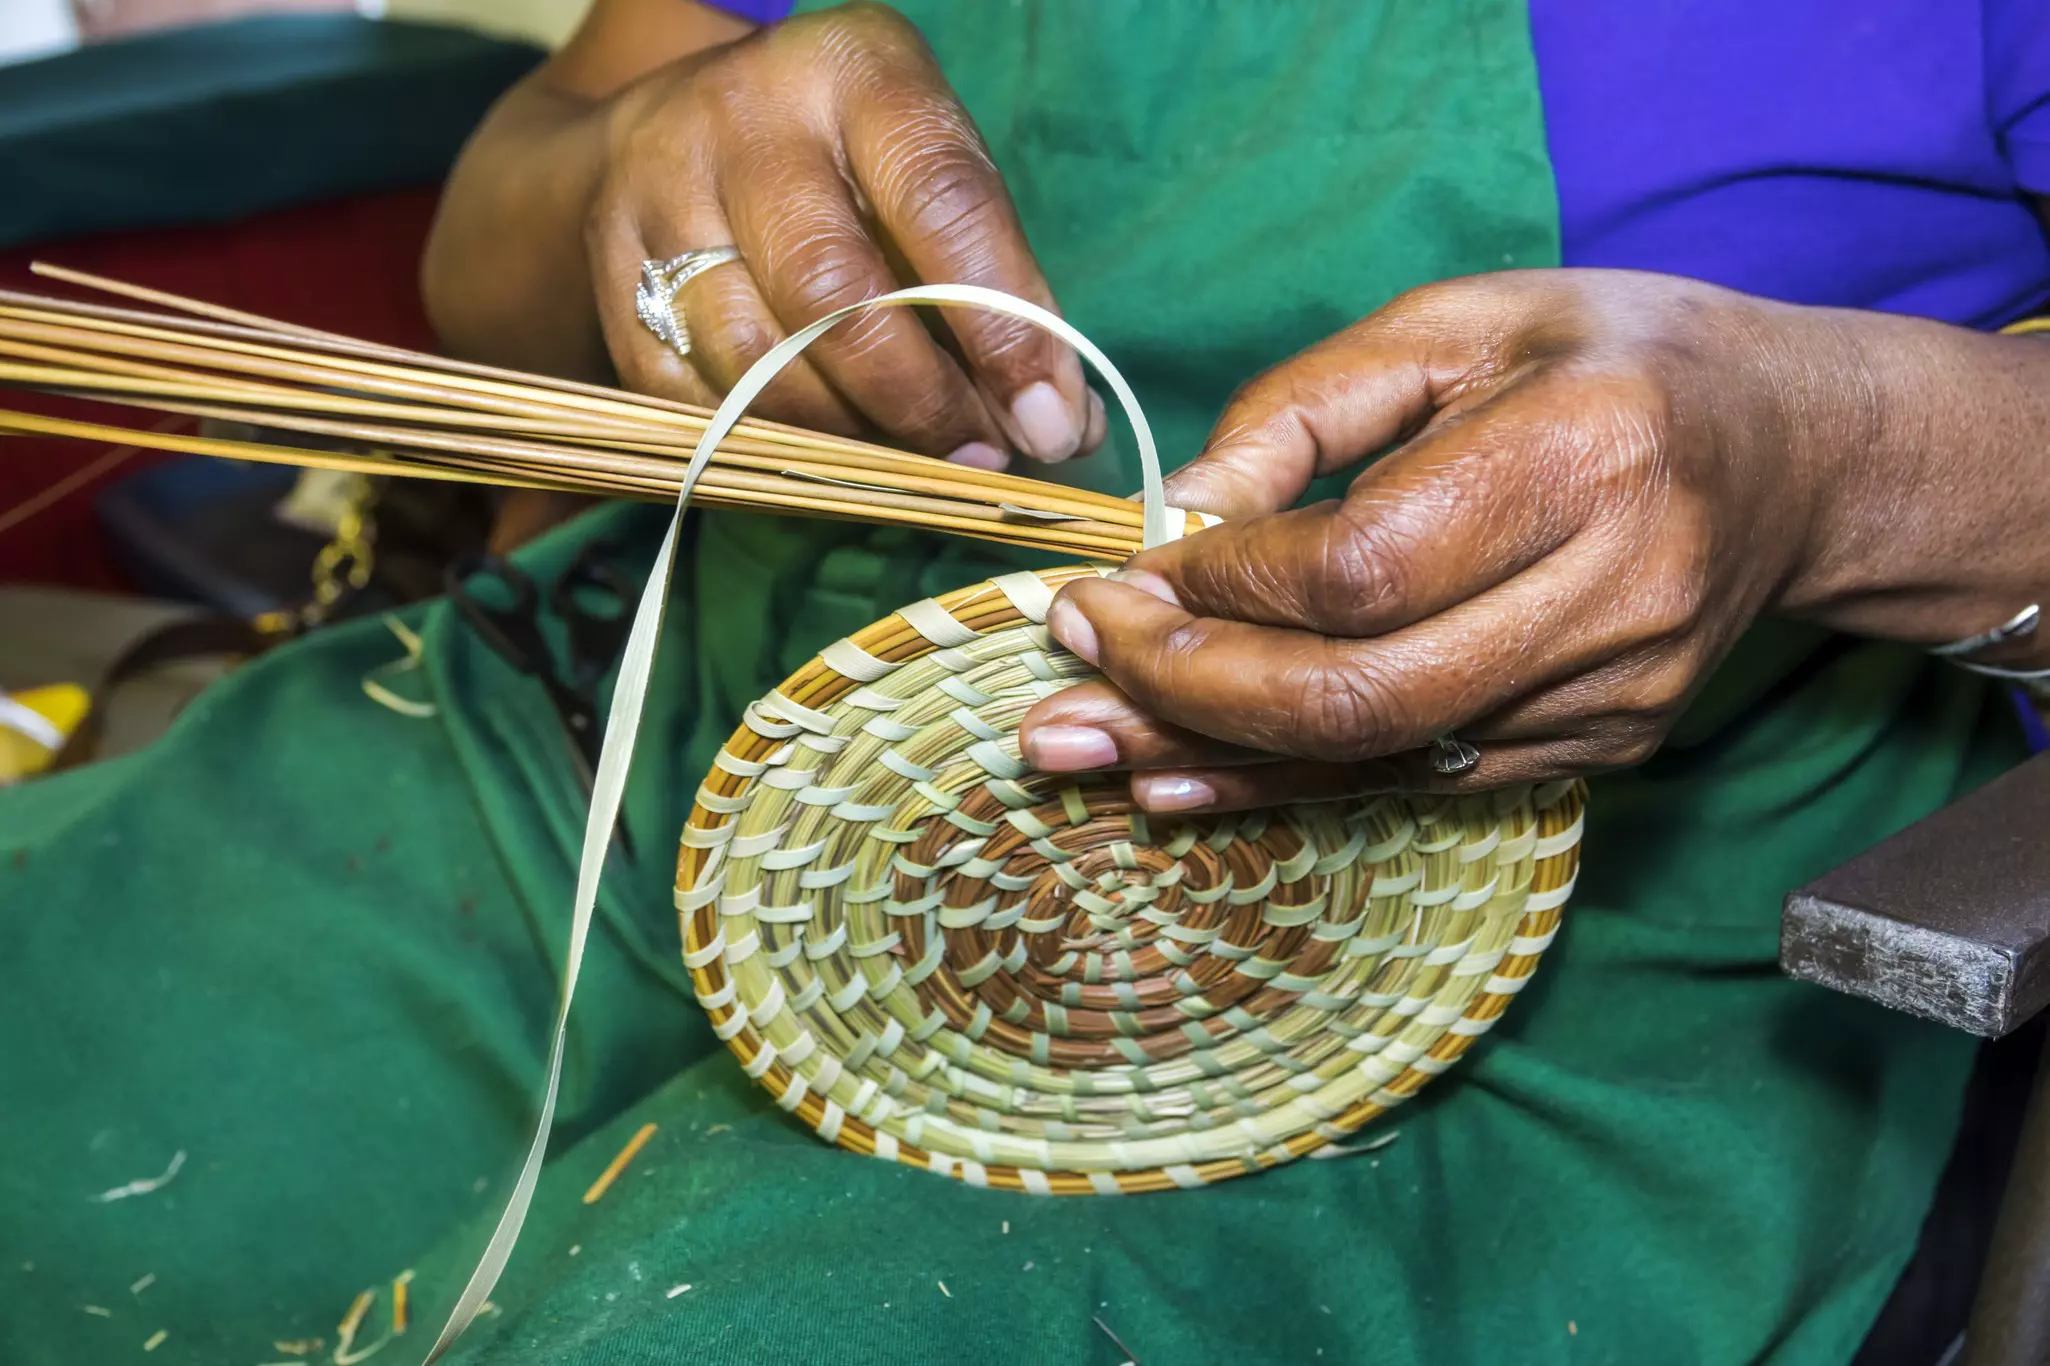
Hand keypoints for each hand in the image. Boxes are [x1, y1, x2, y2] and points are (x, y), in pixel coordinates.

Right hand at [586, 3, 1100, 468]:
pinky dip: (771, 448)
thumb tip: (1061, 425)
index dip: (1003, 327)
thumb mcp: (929, 174)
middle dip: (919, 399)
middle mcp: (745, 121)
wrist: (673, 131)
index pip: (941, 201)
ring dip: (848, 439)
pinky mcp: (612, 275)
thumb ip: (999, 284)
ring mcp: (661, 196)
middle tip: (977, 453)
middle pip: (833, 293)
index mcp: (853, 70)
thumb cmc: (844, 163)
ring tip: (912, 464)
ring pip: (755, 360)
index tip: (1051, 420)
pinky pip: (692, 398)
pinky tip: (828, 460)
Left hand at [1018, 270, 1857, 811]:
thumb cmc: (1607, 360)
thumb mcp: (1454, 323)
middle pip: (1356, 693)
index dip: (1217, 588)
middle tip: (1065, 668)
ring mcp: (1612, 696)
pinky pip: (1412, 783)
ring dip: (1204, 759)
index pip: (1359, 568)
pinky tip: (1176, 782)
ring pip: (1373, 759)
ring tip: (1069, 754)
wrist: (1789, 457)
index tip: (1112, 577)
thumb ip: (1302, 411)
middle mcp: (1612, 596)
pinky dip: (1282, 787)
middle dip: (1182, 690)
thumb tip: (1171, 518)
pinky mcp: (1598, 751)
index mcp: (1584, 456)